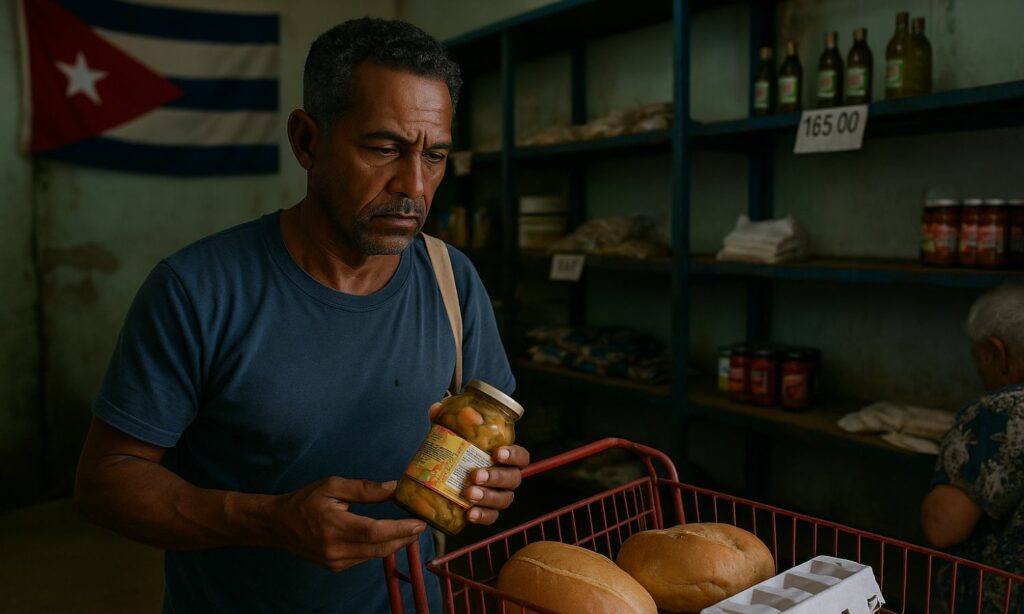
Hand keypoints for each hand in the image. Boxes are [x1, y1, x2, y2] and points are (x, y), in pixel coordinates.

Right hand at [271, 477, 426, 571]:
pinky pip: (364, 557)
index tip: (419, 523)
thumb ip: (364, 489)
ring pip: (374, 554)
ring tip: (409, 530)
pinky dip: (379, 548)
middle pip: (379, 547)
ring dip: (394, 544)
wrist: (279, 525)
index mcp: (334, 525)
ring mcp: (335, 561)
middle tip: (421, 526)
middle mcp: (335, 548)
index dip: (400, 529)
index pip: (375, 531)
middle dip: (404, 538)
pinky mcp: (335, 566)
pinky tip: (388, 537)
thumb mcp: (332, 485)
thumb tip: (393, 487)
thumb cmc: (305, 501)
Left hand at [427, 401, 530, 525]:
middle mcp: (507, 477)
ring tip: (468, 494)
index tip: (497, 453)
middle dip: (496, 477)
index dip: (514, 455)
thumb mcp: (451, 434)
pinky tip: (469, 514)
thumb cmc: (458, 451)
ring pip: (504, 500)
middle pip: (513, 479)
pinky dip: (482, 517)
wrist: (447, 477)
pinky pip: (492, 517)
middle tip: (475, 475)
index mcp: (505, 457)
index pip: (522, 456)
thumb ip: (445, 421)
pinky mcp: (487, 511)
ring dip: (488, 497)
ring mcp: (498, 496)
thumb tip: (436, 407)